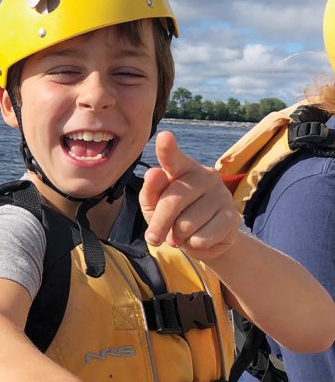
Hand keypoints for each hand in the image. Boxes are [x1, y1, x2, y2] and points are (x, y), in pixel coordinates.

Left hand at [139, 130, 239, 260]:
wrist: (203, 239)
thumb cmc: (172, 217)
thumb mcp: (153, 206)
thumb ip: (150, 192)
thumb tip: (153, 173)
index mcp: (181, 169)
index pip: (173, 158)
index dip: (168, 149)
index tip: (164, 137)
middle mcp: (204, 175)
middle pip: (172, 202)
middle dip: (159, 225)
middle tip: (154, 238)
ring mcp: (221, 194)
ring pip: (186, 225)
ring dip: (178, 237)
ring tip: (183, 233)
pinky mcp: (232, 216)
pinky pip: (201, 238)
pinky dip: (194, 245)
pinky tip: (199, 238)